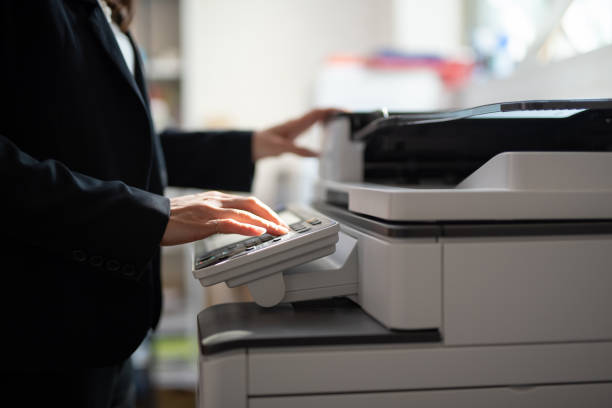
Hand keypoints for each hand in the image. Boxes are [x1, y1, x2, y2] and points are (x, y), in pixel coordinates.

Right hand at [161, 191, 288, 245]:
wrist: (149, 218)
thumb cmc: (171, 219)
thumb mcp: (198, 213)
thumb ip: (216, 216)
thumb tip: (233, 226)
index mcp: (216, 198)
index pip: (248, 201)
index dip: (266, 211)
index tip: (277, 222)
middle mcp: (216, 200)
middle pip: (252, 203)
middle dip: (272, 215)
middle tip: (284, 228)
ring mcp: (210, 210)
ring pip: (245, 212)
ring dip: (265, 223)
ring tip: (278, 231)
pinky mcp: (203, 221)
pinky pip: (229, 223)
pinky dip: (246, 226)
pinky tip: (257, 232)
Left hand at [252, 108, 341, 159]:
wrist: (252, 145)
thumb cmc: (264, 144)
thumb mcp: (281, 148)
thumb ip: (299, 151)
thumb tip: (317, 155)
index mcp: (295, 124)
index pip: (317, 113)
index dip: (331, 110)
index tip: (343, 111)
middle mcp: (298, 123)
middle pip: (319, 114)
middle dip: (334, 113)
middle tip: (349, 116)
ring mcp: (297, 127)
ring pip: (316, 119)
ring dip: (329, 118)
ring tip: (343, 122)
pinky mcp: (295, 133)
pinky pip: (312, 126)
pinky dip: (322, 126)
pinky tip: (327, 131)